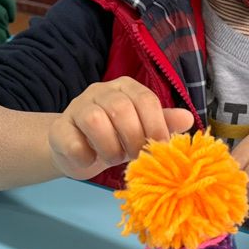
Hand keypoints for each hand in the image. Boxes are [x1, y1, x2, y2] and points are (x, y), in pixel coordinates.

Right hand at [48, 77, 195, 180]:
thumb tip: (188, 119)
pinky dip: (85, 156)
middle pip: (121, 108)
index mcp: (125, 88)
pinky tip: (90, 160)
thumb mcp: (142, 130)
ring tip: (113, 158)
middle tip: (135, 157)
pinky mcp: (59, 128)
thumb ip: (162, 123)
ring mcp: (76, 107)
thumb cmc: (114, 137)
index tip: (160, 148)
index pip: (145, 99)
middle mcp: (100, 91)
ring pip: (95, 120)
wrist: (75, 149)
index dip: (156, 126)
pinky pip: (72, 141)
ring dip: (109, 147)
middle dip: (133, 139)